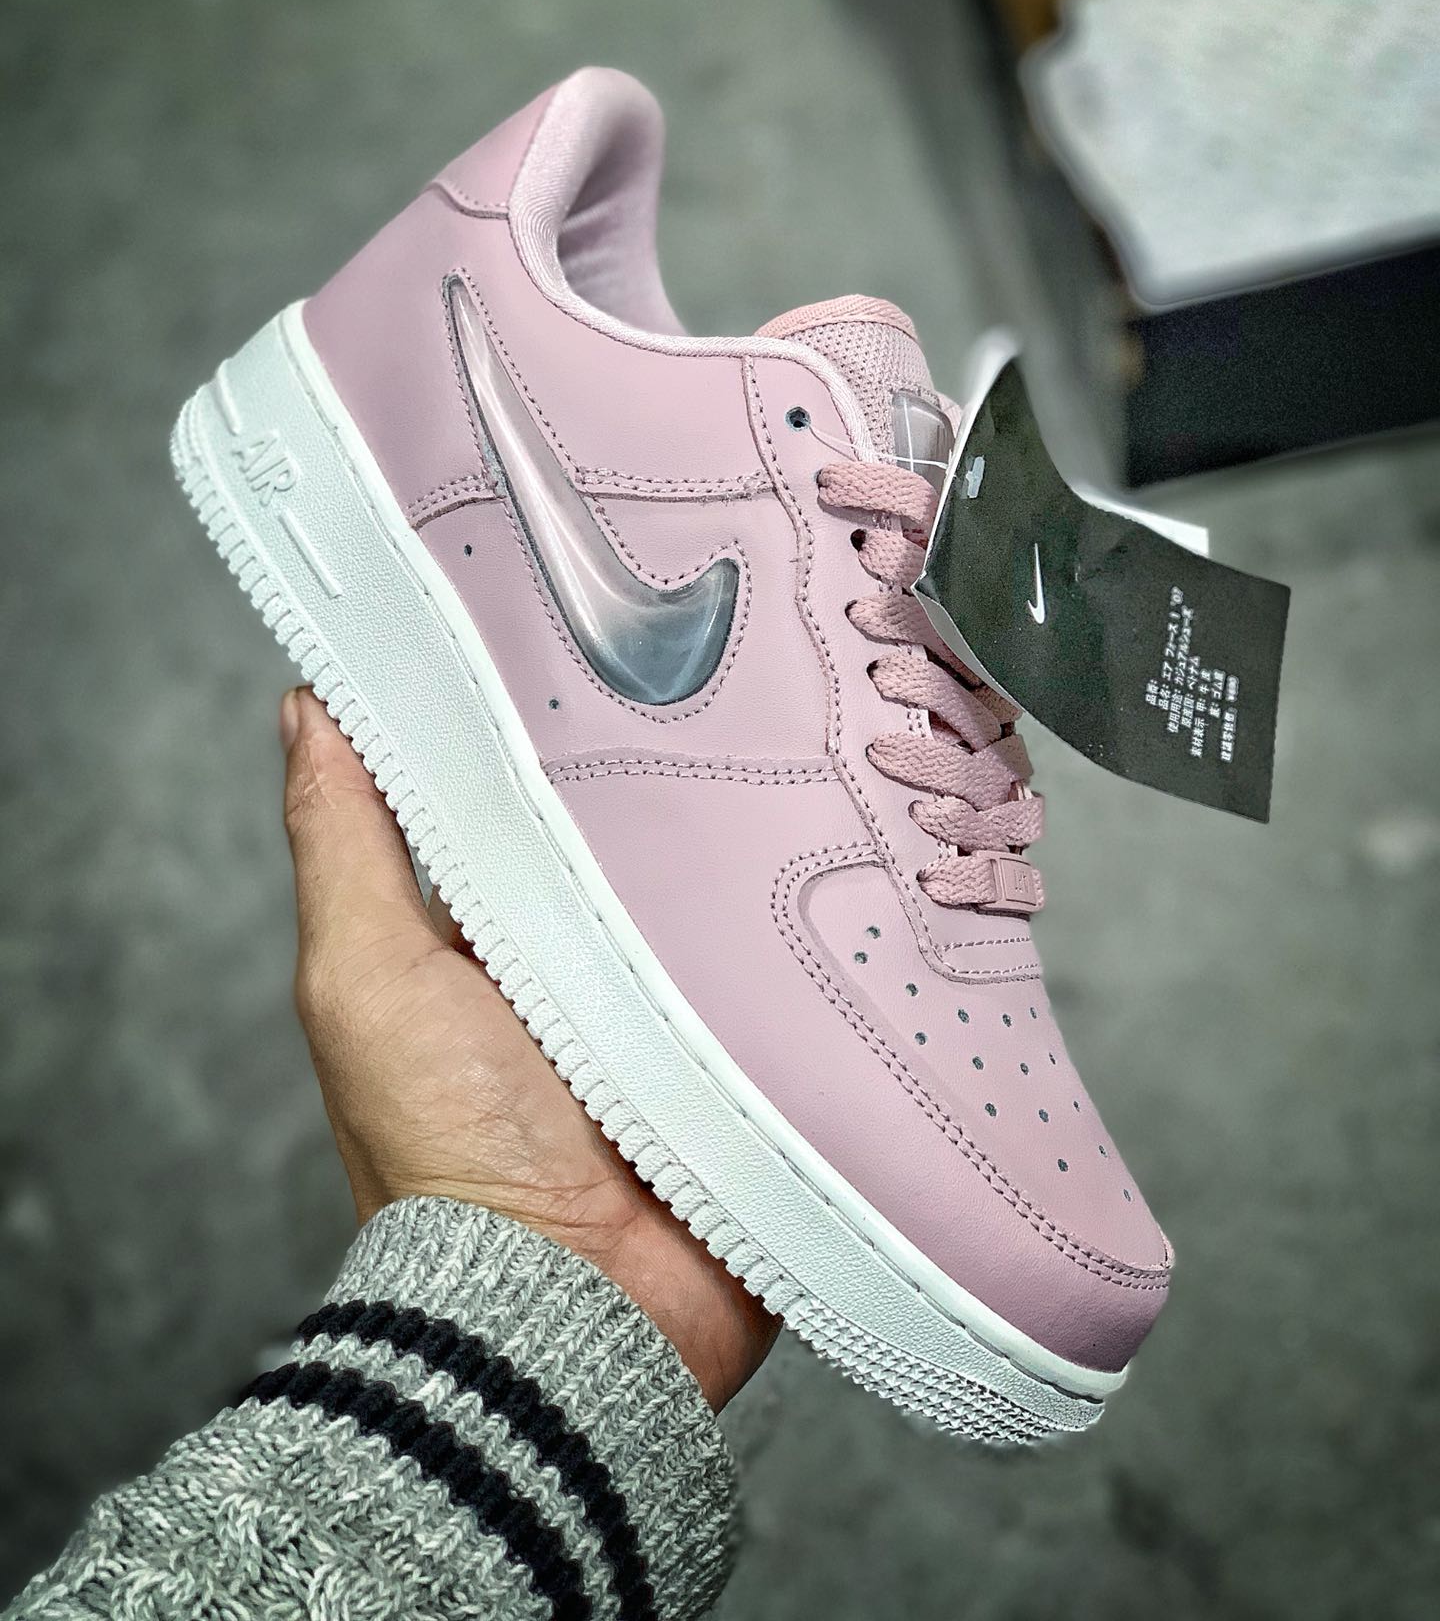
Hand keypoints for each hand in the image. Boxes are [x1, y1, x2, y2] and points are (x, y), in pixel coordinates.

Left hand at [280, 685, 776, 1409]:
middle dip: (687, 768)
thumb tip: (305, 706)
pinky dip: (827, 928)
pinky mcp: (764, 1058)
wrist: (575, 1316)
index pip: (534, 796)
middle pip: (647, 833)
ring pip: (736, 890)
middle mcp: (596, 965)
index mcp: (499, 937)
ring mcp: (688, 1012)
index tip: (599, 622)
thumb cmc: (448, 1149)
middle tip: (743, 665)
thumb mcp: (369, 976)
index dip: (558, 717)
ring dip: (769, 842)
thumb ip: (345, 843)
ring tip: (830, 738)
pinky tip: (874, 852)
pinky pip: (805, 970)